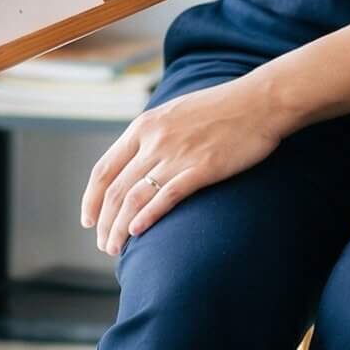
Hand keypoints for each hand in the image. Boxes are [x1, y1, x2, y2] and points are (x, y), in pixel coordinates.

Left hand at [82, 75, 285, 255]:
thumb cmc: (223, 108)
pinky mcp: (202, 168)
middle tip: (104, 245)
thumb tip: (136, 163)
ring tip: (116, 248)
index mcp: (145, 126)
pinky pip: (166, 197)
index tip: (88, 220)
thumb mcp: (176, 112)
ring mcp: (177, 154)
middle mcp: (155, 141)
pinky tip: (138, 232)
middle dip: (105, 223)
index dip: (91, 199)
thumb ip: (153, 135)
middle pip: (116, 190)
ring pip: (134, 198)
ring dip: (119, 228)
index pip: (104, 169)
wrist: (261, 101)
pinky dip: (147, 217)